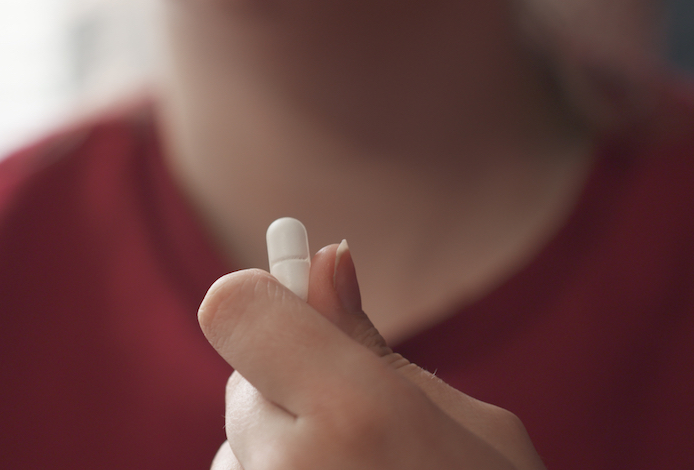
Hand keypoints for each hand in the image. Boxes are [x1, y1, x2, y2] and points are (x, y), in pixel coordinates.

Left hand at [198, 242, 546, 469]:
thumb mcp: (474, 431)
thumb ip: (375, 348)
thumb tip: (324, 260)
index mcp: (357, 416)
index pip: (234, 308)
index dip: (261, 303)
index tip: (285, 310)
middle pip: (240, 386)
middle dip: (286, 395)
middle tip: (356, 434)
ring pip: (237, 451)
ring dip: (278, 459)